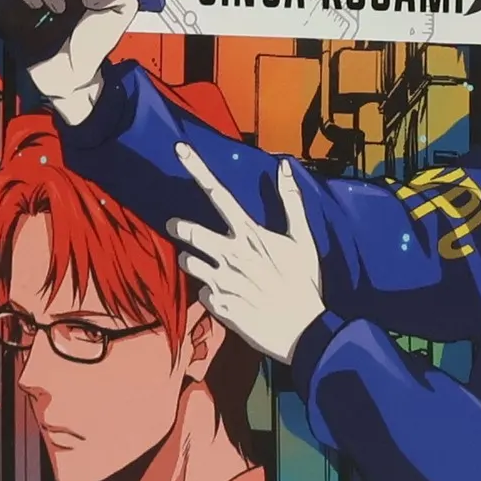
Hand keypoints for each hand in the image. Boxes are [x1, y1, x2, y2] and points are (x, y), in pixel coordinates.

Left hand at [167, 144, 324, 364]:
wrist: (301, 331)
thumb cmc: (304, 283)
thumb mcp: (303, 240)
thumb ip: (291, 203)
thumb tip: (285, 167)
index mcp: (249, 234)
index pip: (218, 194)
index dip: (197, 169)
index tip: (179, 150)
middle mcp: (229, 253)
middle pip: (188, 231)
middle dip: (178, 227)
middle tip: (175, 228)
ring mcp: (219, 279)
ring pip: (188, 262)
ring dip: (193, 261)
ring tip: (210, 268)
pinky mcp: (216, 304)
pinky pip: (202, 293)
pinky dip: (211, 294)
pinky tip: (228, 298)